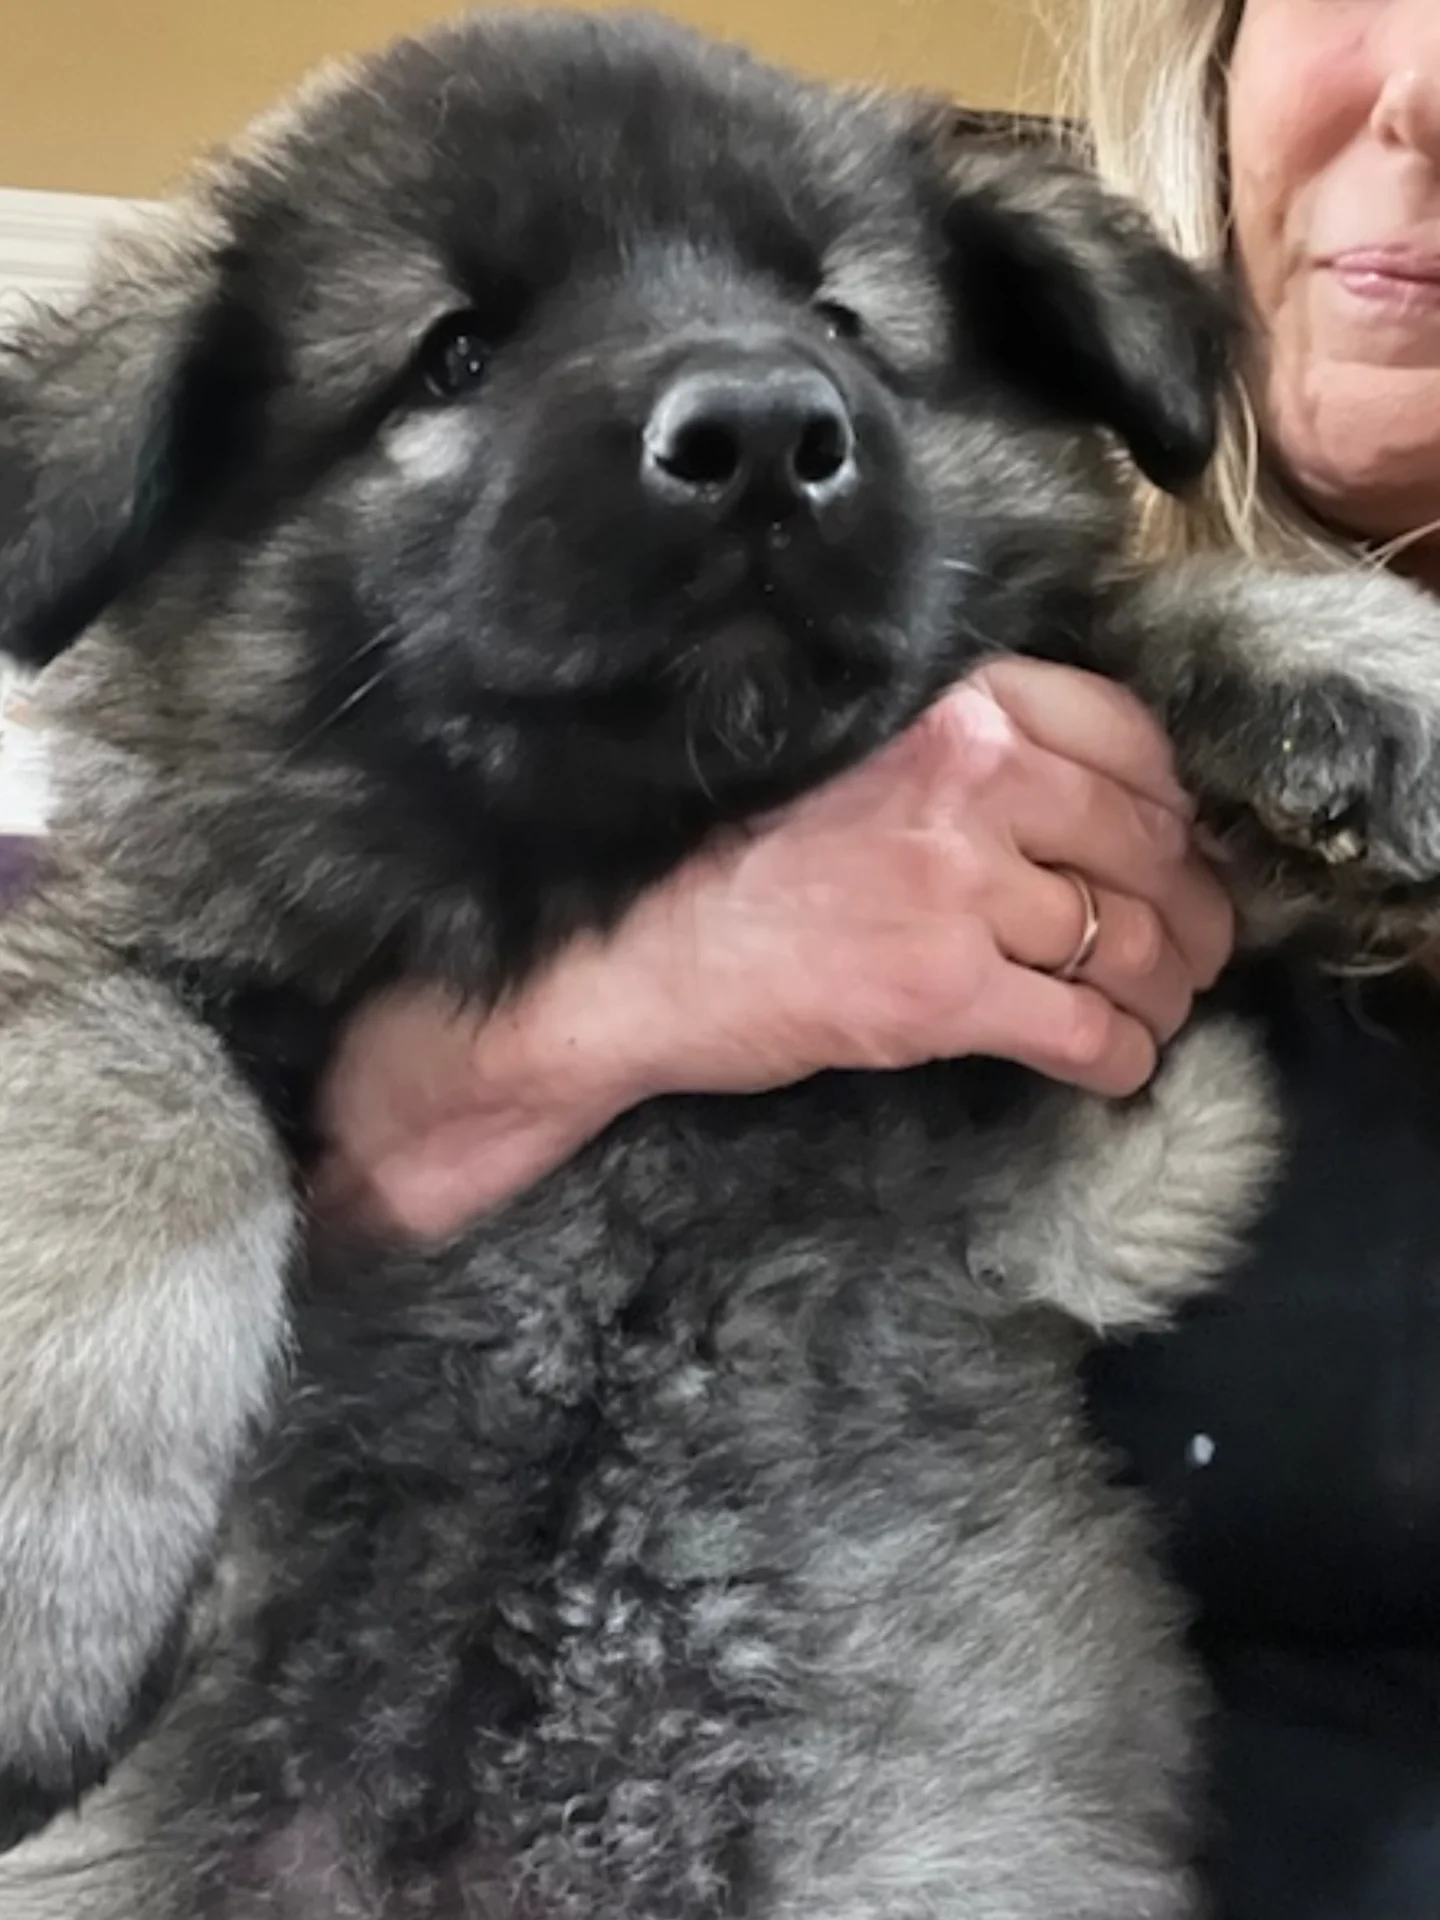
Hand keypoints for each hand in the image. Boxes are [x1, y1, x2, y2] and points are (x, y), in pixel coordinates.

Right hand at [315, 659, 1233, 1238]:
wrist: (634, 958)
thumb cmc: (734, 858)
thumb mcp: (857, 760)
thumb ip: (969, 759)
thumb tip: (1099, 806)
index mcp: (955, 707)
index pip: (1131, 739)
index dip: (1175, 807)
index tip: (1177, 847)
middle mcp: (971, 778)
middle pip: (1147, 846)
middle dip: (1194, 910)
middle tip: (1196, 949)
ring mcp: (960, 886)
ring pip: (1131, 943)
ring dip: (1166, 991)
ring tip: (1160, 1011)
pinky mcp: (944, 991)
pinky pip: (1086, 1030)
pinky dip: (1121, 1057)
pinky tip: (1115, 1066)